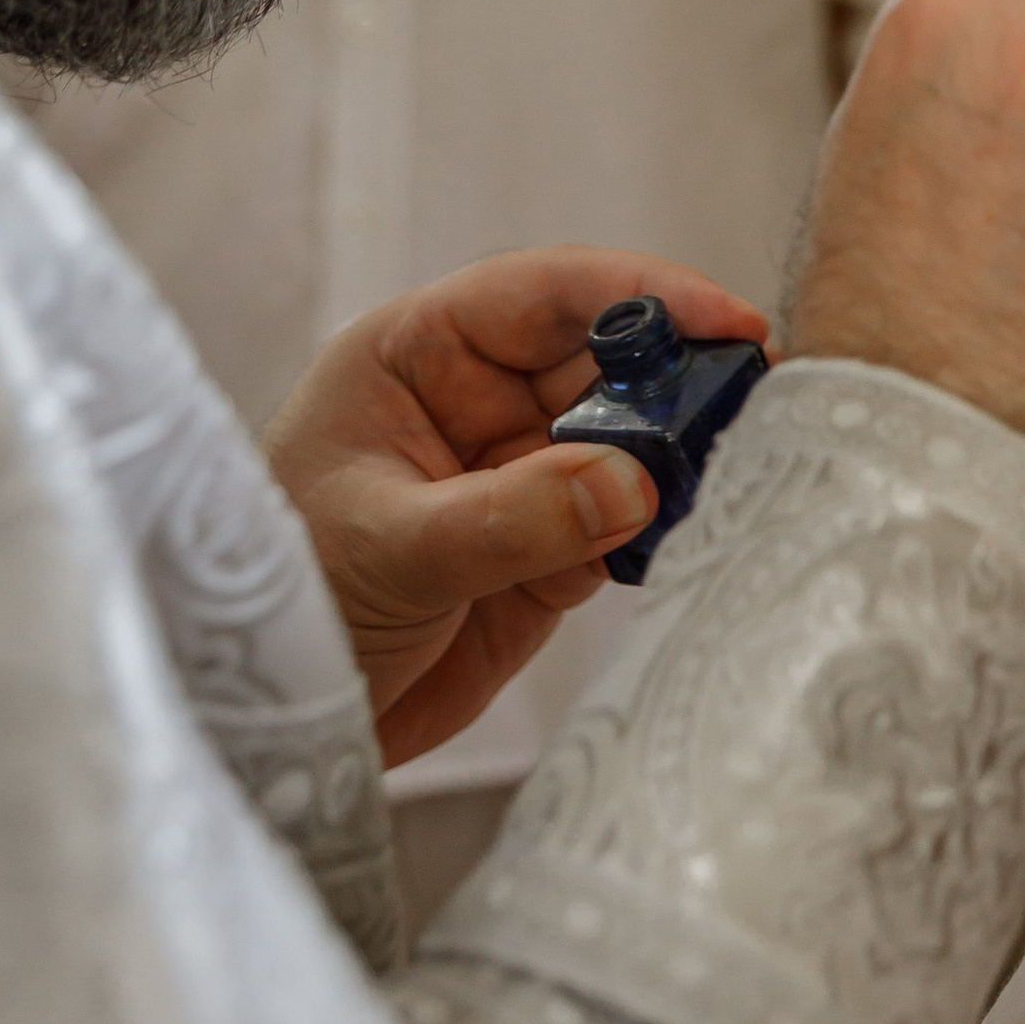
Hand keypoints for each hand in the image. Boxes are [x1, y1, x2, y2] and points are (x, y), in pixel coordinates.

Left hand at [264, 249, 767, 767]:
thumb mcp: (387, 549)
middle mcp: (478, 403)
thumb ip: (510, 517)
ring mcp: (519, 477)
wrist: (269, 729)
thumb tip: (632, 480)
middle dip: (680, 378)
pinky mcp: (551, 553)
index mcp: (419, 357)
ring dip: (687, 453)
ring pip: (632, 438)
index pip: (546, 294)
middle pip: (607, 361)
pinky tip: (708, 529)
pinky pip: (632, 520)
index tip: (726, 321)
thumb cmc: (286, 602)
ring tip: (747, 470)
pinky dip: (673, 525)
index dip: (641, 294)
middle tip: (755, 407)